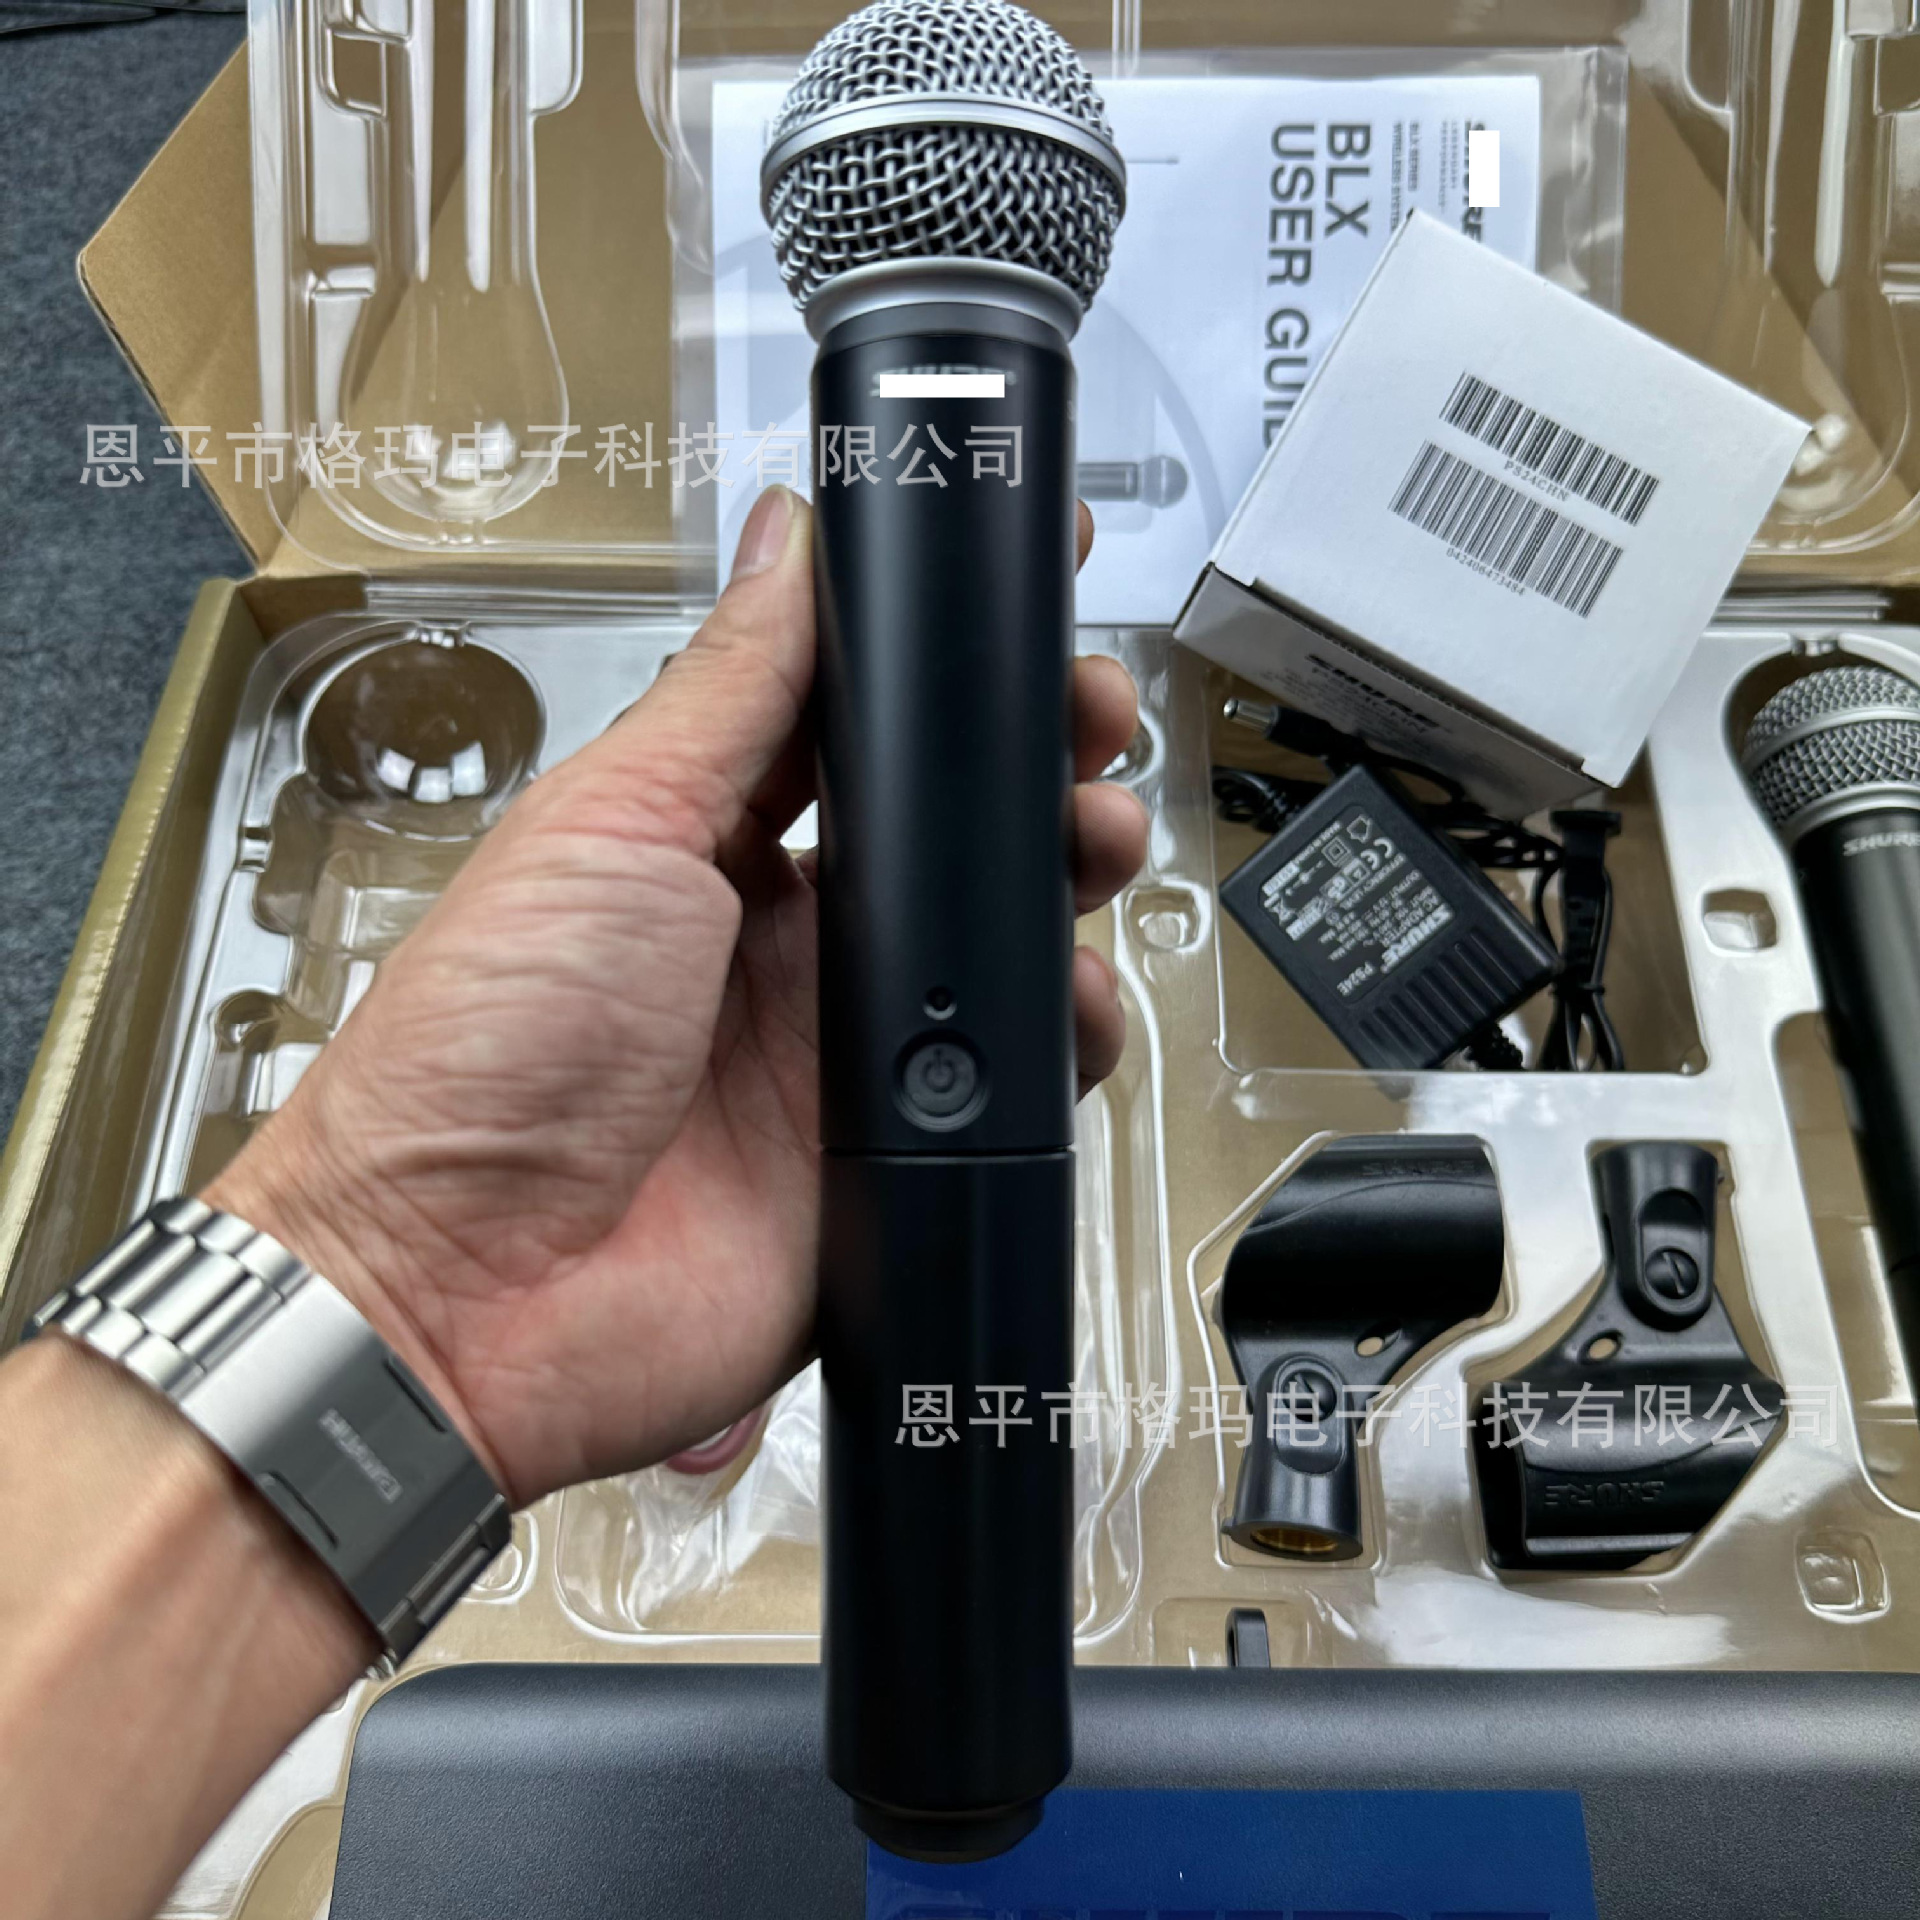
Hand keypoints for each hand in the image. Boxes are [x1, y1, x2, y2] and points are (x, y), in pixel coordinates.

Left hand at [207, 486, 1147, 1505]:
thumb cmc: (487, 1044)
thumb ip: (727, 689)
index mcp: (715, 844)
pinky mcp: (893, 1158)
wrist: (468, 1290)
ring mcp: (848, 1051)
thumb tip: (784, 537)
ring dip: (1070, 882)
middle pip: (955, 831)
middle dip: (1039, 761)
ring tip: (1093, 841)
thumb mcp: (612, 823)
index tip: (1027, 598)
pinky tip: (1065, 1005)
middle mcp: (792, 941)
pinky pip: (1017, 1086)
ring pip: (1004, 948)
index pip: (867, 729)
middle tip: (1087, 718)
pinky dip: (1066, 1039)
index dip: (950, 667)